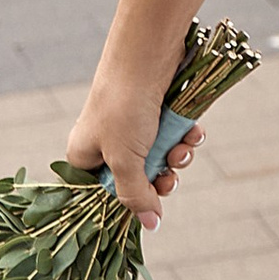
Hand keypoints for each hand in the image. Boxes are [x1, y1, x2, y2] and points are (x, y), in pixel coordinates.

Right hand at [64, 77, 207, 233]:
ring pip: (160, 158)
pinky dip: (185, 137)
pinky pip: (173, 136)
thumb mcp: (125, 161)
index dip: (130, 201)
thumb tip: (150, 225)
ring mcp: (133, 126)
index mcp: (85, 156)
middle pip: (139, 178)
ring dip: (177, 157)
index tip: (148, 205)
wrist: (148, 54)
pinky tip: (193, 132)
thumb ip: (135, 195)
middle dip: (161, 179)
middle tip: (170, 178)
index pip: (104, 194)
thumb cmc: (125, 108)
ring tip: (182, 148)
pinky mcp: (157, 112)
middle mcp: (107, 142)